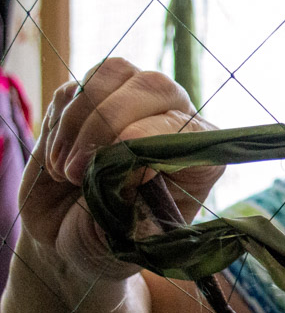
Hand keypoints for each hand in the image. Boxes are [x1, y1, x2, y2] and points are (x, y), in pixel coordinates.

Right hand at [19, 57, 222, 281]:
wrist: (68, 239)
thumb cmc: (111, 239)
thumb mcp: (132, 235)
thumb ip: (138, 200)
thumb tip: (131, 159)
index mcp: (197, 154)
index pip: (187, 125)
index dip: (151, 132)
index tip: (119, 152)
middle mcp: (171, 117)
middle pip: (153, 85)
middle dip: (108, 123)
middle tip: (77, 173)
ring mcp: (130, 102)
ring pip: (114, 73)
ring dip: (80, 121)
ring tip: (68, 173)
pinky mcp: (86, 99)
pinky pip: (73, 88)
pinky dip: (59, 123)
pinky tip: (59, 161)